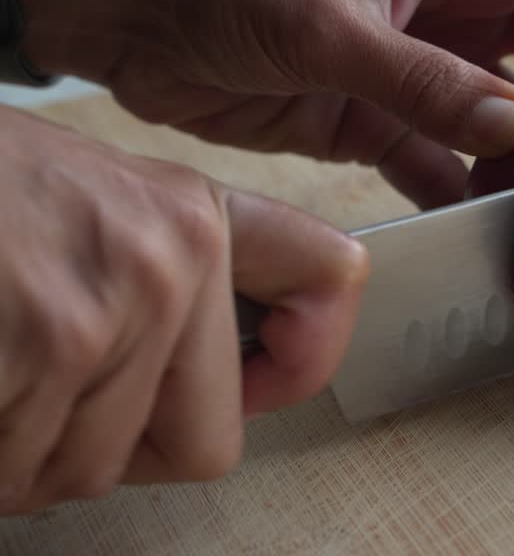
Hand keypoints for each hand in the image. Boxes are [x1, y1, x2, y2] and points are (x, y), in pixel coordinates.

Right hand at [0, 106, 367, 514]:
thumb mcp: (96, 196)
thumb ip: (175, 272)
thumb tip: (250, 373)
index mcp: (193, 215)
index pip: (328, 279)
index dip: (308, 350)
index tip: (272, 374)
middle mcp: (168, 262)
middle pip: (203, 442)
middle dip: (120, 445)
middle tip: (50, 398)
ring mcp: (99, 313)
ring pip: (90, 471)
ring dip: (27, 455)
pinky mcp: (35, 348)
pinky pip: (17, 472)